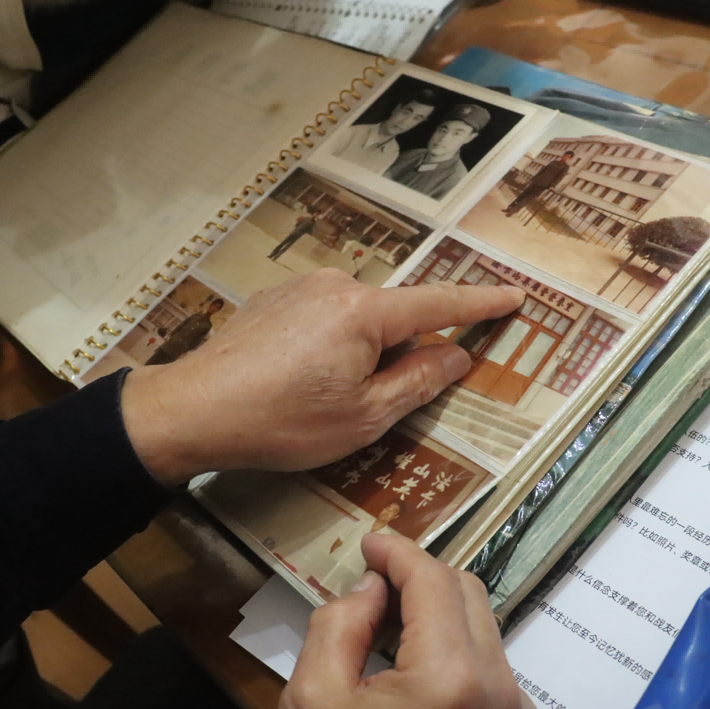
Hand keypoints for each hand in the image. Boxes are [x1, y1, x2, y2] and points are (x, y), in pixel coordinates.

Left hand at [121, 268, 522, 483]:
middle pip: (394, 318)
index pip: (440, 304)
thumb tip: (455, 357)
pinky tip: (299, 385)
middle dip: (399, 356)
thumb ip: (418, 382)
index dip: (482, 303)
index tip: (515, 295)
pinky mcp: (274, 300)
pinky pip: (324, 319)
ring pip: (357, 321)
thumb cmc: (282, 421)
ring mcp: (302, 288)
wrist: (194, 410)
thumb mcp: (364, 418)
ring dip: (360, 355)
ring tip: (322, 403)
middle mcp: (337, 287)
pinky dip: (329, 349)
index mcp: (366, 312)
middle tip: (373, 406)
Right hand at [280, 534, 540, 708]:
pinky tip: (416, 684)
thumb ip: (340, 625)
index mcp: (452, 678)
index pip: (434, 580)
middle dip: (422, 579)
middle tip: (376, 585)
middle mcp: (502, 693)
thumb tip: (372, 588)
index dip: (399, 552)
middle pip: (470, 596)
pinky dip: (457, 661)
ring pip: (484, 635)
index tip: (371, 545)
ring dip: (440, 621)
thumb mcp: (314, 703)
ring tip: (388, 641)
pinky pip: (493, 677)